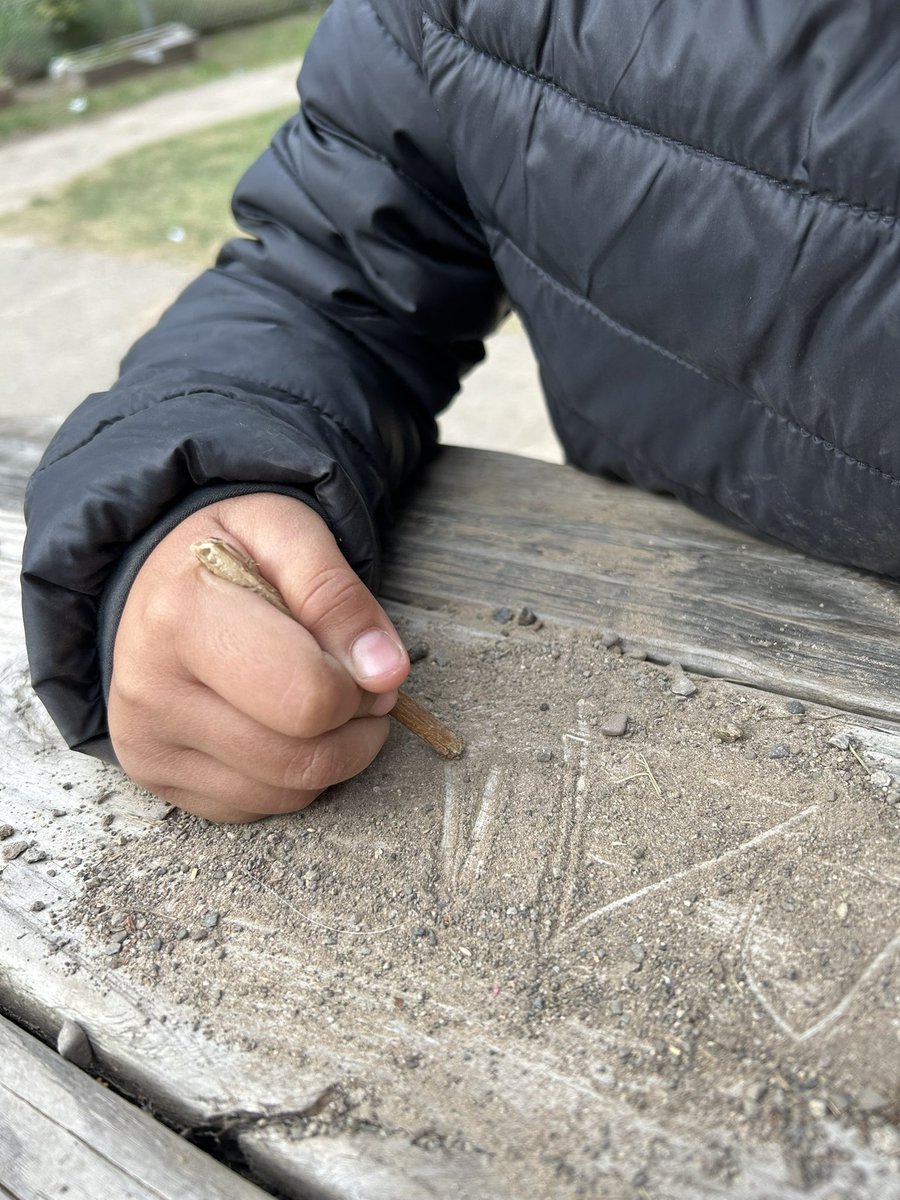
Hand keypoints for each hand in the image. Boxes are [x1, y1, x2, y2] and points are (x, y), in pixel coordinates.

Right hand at [107, 493, 408, 821]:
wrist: (162, 583)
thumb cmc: (231, 554)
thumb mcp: (289, 533)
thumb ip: (339, 597)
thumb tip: (385, 674)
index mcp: (181, 617)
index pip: (307, 698)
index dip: (358, 685)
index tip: (364, 658)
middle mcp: (151, 691)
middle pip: (301, 758)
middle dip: (354, 725)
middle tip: (355, 683)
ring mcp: (149, 744)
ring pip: (287, 793)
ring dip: (332, 754)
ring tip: (323, 699)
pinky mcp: (160, 782)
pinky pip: (260, 807)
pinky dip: (292, 776)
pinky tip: (281, 726)